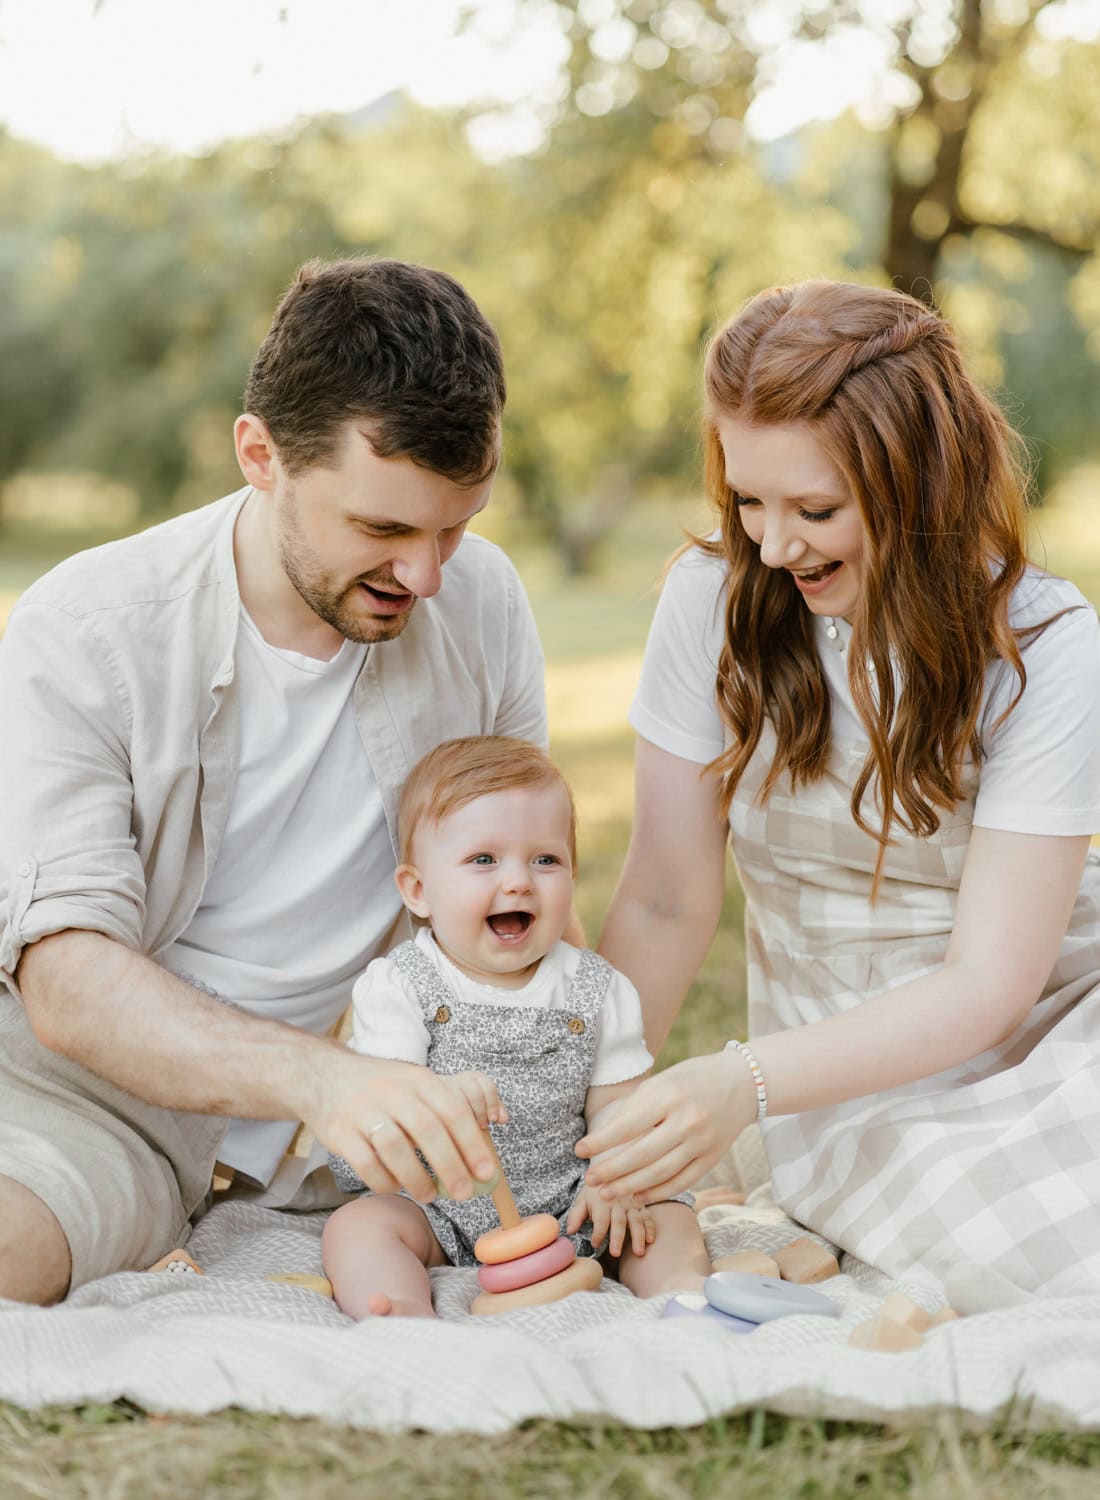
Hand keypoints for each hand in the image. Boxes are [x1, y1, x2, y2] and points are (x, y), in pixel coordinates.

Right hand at [306, 1049, 498, 1203]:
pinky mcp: (340, 1133)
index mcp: (418, 1079)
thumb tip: (495, 1127)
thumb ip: (450, 1105)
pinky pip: (366, 1164)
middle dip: (451, 1166)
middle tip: (464, 1193)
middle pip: (428, 1130)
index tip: (487, 1173)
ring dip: (417, 1178)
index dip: (472, 1144)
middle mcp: (392, 1092)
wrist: (325, 1077)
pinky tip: (395, 1186)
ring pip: (395, 1149)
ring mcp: (363, 1111)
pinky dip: (385, 1181)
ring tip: (429, 1195)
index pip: (453, 1110)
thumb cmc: (384, 1088)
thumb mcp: (417, 1083)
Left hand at [565, 1183, 654, 1257]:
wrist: (611, 1167)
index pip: (600, 1219)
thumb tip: (569, 1231)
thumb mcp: (582, 1199)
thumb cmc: (595, 1190)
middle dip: (617, 1237)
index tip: (594, 1244)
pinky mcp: (642, 1207)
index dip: (597, 1233)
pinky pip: (648, 1217)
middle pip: (619, 1221)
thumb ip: (576, 1215)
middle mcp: (618, 1203)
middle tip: (615, 1253)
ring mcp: (632, 1205)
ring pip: (636, 1221)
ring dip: (638, 1236)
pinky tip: (651, 1241)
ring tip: (638, 1252)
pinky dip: (651, 1228)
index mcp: (602, 1201)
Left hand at [575, 1050, 756, 1203]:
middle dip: (611, 1170)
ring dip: (630, 1187)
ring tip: (607, 1193)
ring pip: (660, 1173)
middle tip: (590, 1179)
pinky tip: (638, 1196)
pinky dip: (658, 1191)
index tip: (579, 1150)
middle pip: (642, 1154)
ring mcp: (702, 1141)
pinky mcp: (713, 1158)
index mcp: (670, 1095)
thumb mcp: (663, 1081)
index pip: (628, 1124)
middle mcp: (688, 1120)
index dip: (601, 1141)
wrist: (742, 1082)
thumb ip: (638, 1107)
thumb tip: (607, 1138)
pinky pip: (682, 1181)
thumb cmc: (692, 1078)